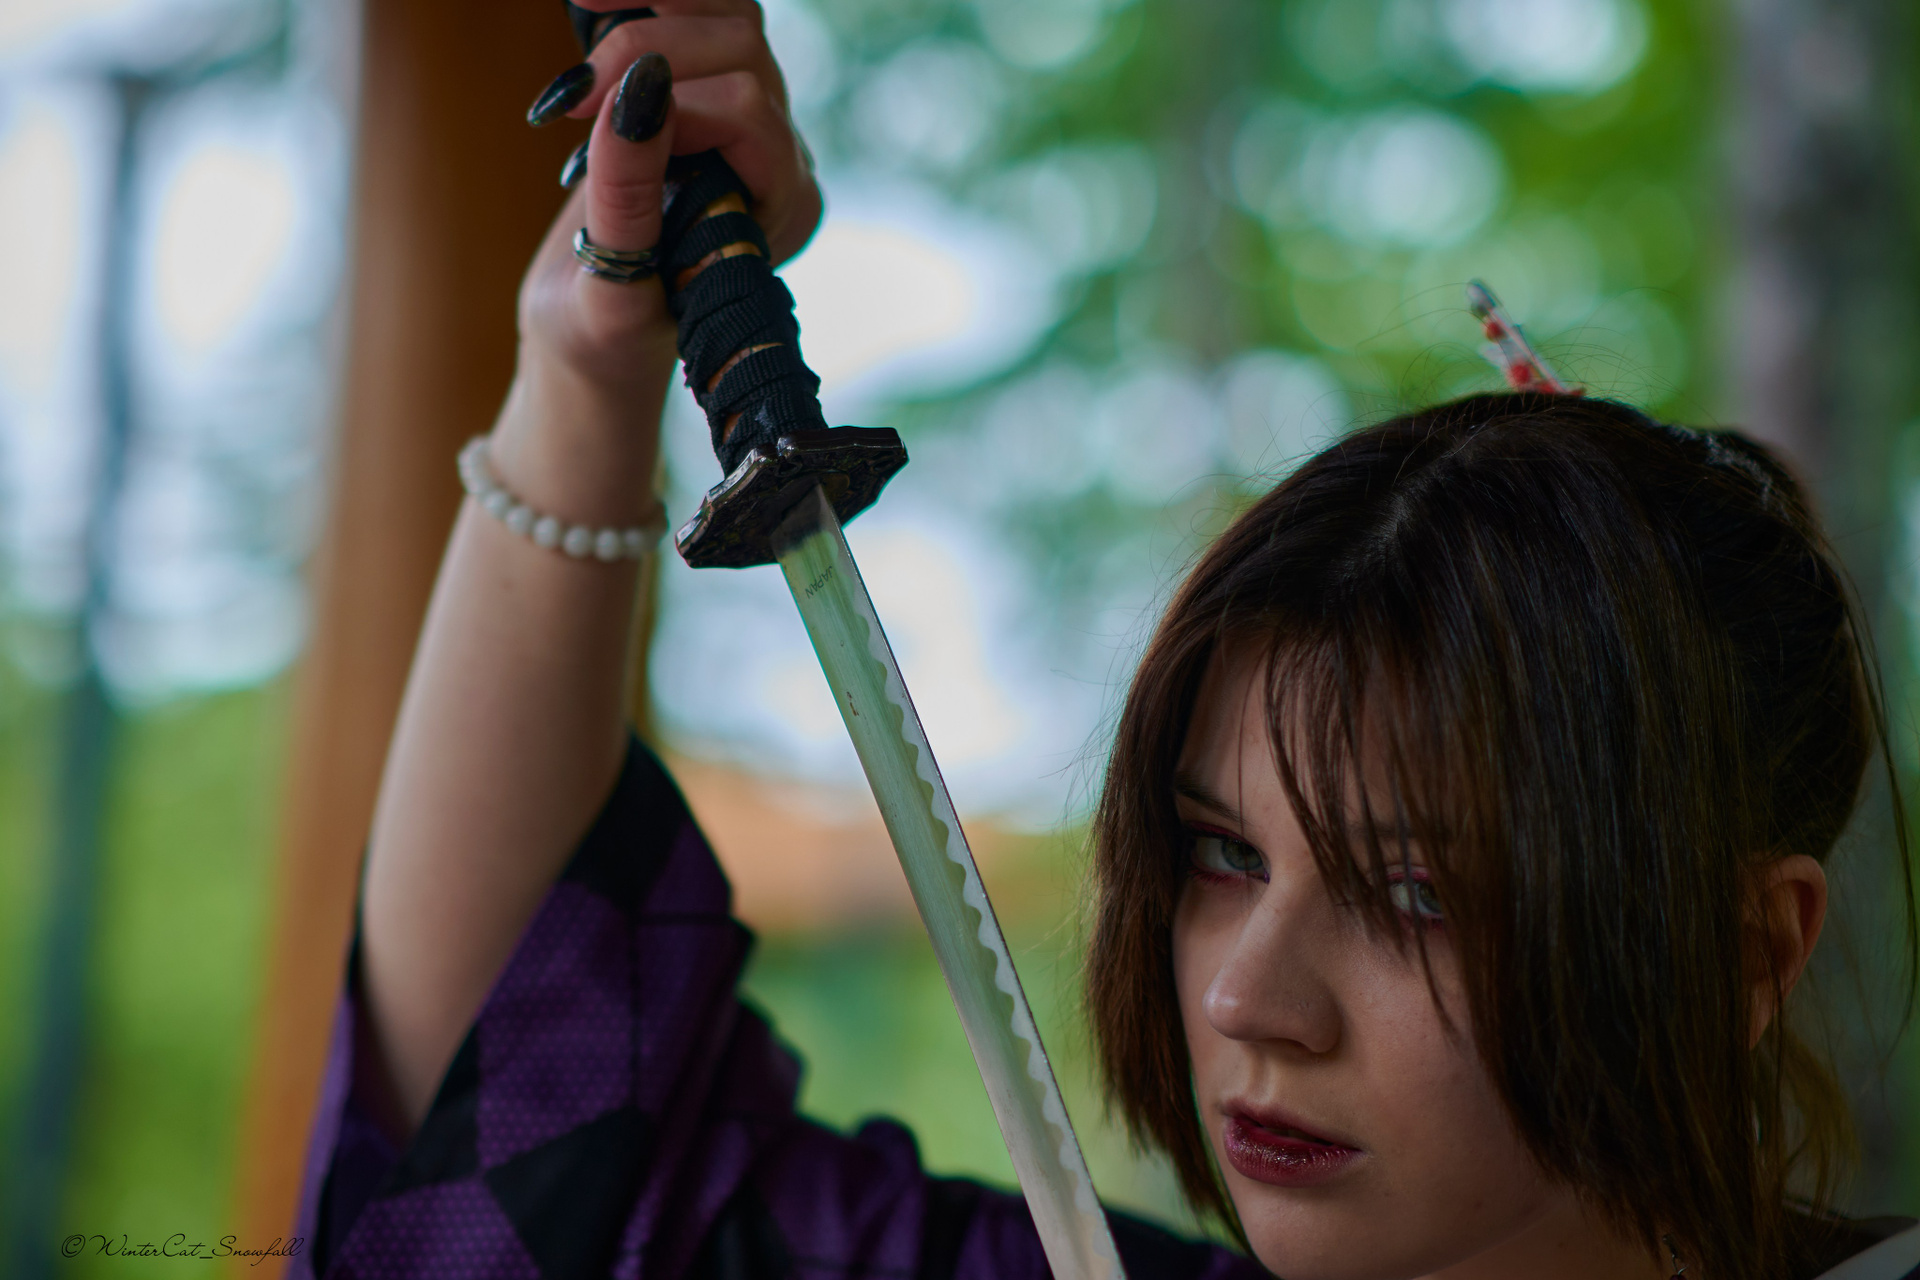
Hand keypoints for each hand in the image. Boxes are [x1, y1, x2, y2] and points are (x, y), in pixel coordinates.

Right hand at [515, 1, 820, 405]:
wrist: (590, 329)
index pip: (747, 113)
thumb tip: (639, 90)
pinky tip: (593, 4)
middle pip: (742, 48)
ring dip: (650, 7)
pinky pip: (700, 11)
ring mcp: (751, 119)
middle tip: (569, 101)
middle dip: (645, 50)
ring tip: (581, 23)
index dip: (668, 105)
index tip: (583, 122)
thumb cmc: (602, 329)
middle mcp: (782, 159)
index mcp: (783, 214)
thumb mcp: (610, 289)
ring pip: (729, 14)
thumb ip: (627, 198)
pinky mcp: (707, 89)